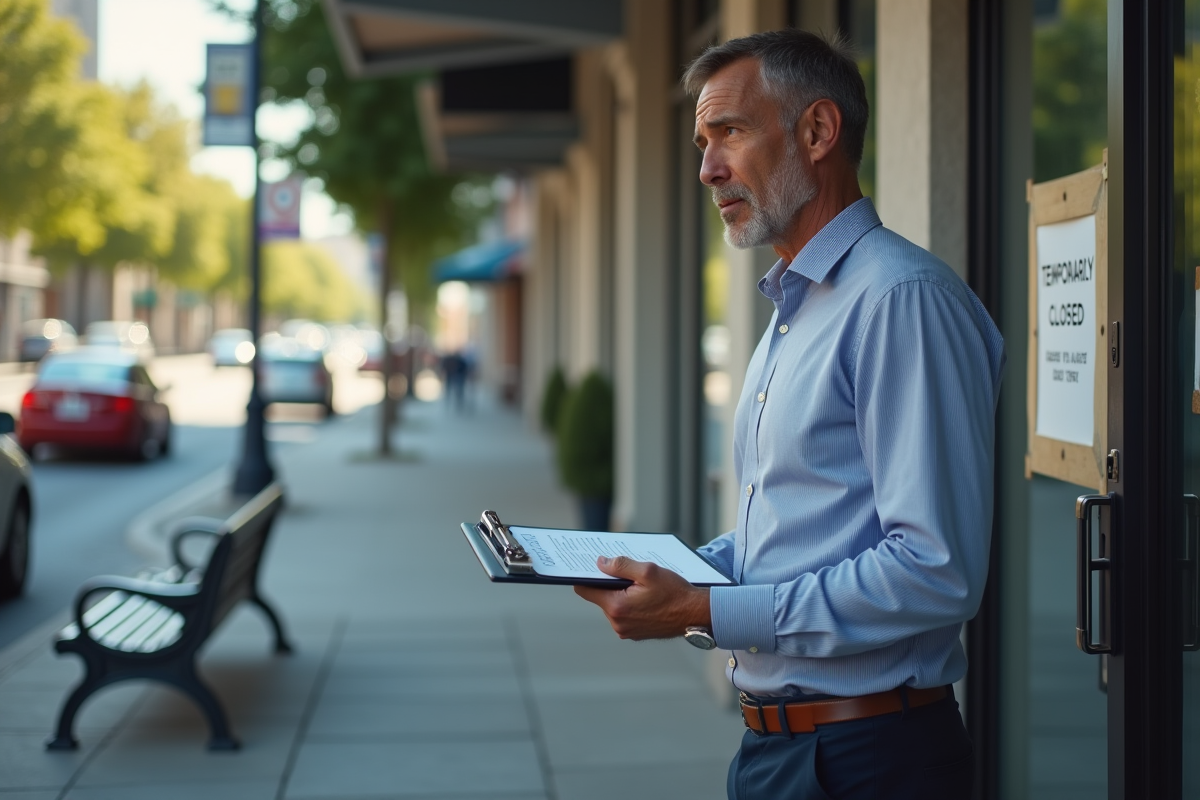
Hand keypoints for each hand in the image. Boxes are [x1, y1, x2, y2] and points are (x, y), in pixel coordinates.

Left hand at [574, 556, 711, 639]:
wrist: (696, 615)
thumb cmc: (675, 593)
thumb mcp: (648, 571)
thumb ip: (620, 565)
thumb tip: (600, 563)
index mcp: (617, 607)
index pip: (585, 590)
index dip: (585, 575)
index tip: (590, 566)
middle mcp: (617, 623)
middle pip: (600, 597)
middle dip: (609, 583)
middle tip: (626, 572)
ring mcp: (626, 631)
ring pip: (613, 605)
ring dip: (621, 594)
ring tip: (641, 586)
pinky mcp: (635, 634)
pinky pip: (624, 615)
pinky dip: (630, 604)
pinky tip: (646, 597)